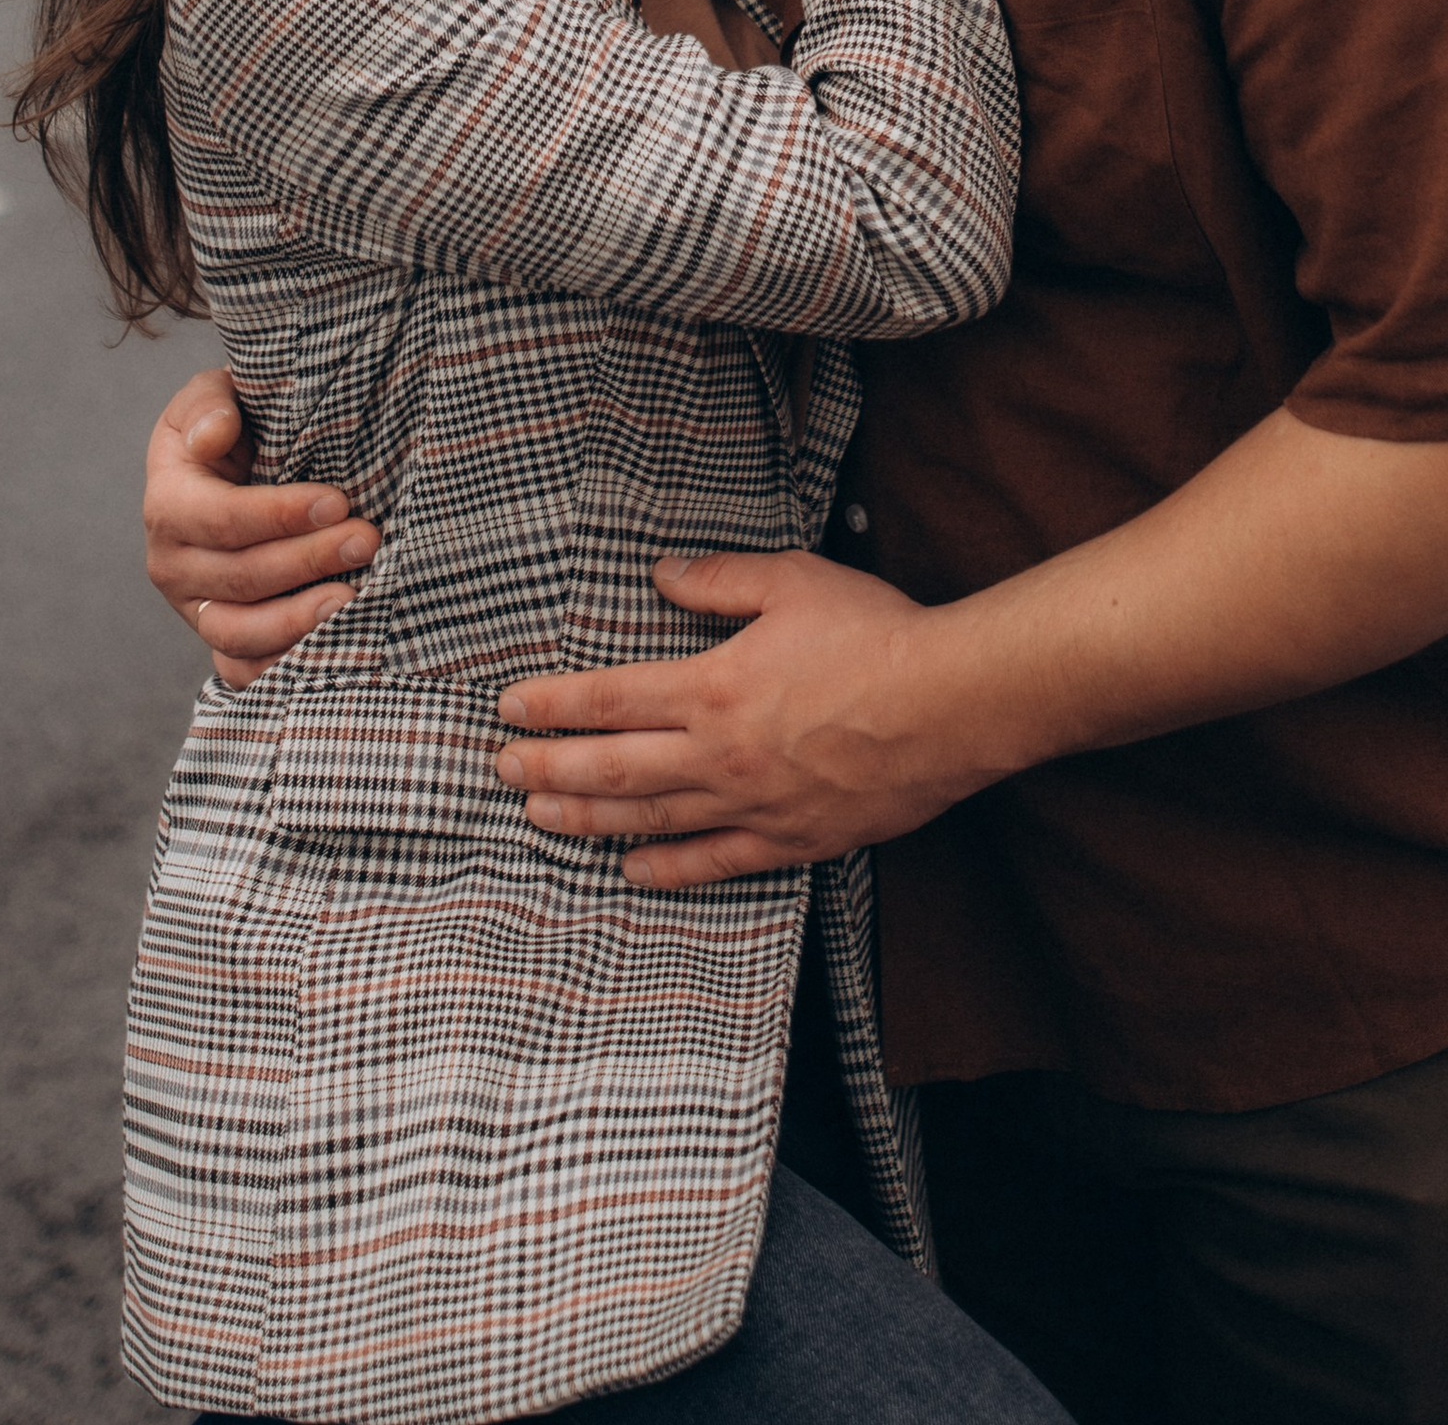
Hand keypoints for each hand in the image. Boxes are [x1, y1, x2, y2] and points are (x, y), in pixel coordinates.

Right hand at [143, 366, 381, 686]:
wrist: (237, 469)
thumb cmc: (235, 426)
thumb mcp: (214, 396)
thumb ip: (210, 405)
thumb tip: (213, 436)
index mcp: (168, 503)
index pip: (221, 518)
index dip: (279, 514)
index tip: (338, 502)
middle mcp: (172, 564)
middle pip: (240, 577)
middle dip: (308, 560)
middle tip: (368, 539)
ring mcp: (194, 608)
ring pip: (239, 632)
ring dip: (298, 621)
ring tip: (354, 600)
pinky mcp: (220, 638)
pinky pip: (242, 670)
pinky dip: (282, 668)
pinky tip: (331, 648)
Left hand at [491, 548, 991, 889]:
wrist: (949, 704)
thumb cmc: (874, 634)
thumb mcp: (791, 581)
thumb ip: (718, 581)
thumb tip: (660, 575)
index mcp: (713, 685)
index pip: (610, 699)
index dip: (553, 704)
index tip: (508, 707)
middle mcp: (719, 754)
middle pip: (612, 766)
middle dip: (546, 766)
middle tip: (497, 769)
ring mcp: (752, 804)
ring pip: (650, 819)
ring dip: (587, 818)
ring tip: (540, 817)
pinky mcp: (791, 839)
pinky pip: (715, 863)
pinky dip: (668, 871)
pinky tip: (631, 872)